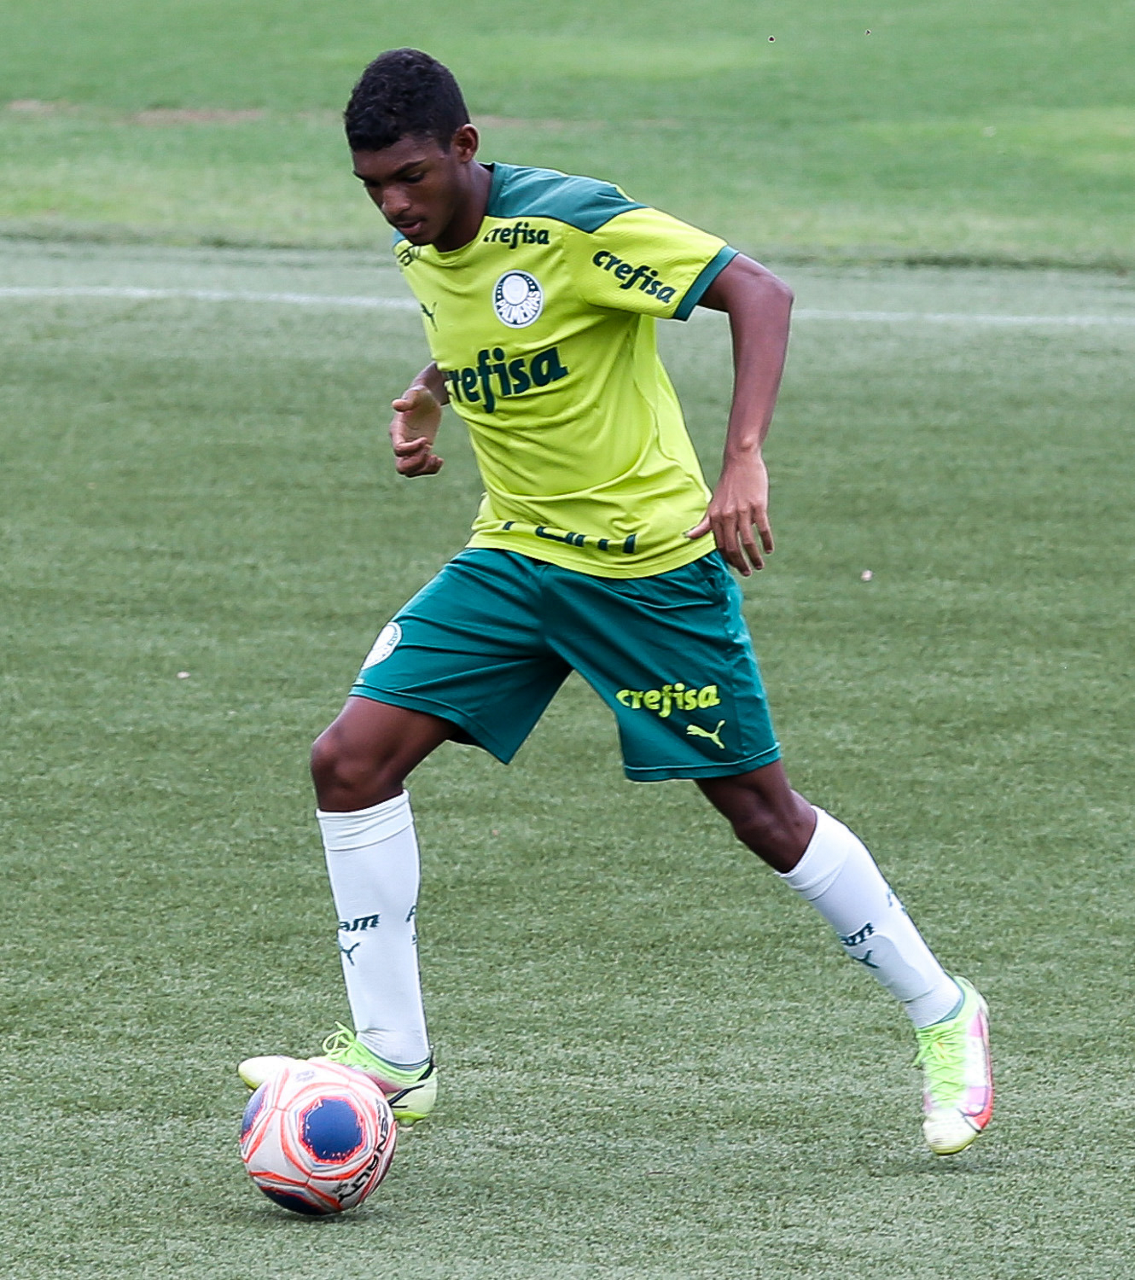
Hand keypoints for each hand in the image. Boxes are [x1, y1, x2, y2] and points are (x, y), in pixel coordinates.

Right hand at [390, 384, 443, 475]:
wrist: (427, 400)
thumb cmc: (420, 394)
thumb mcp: (416, 394)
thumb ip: (407, 400)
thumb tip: (396, 405)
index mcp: (397, 431)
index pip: (399, 449)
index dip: (413, 449)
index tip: (427, 440)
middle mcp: (401, 443)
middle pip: (401, 466)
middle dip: (417, 463)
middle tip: (430, 450)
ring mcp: (410, 450)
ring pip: (410, 472)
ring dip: (424, 468)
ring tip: (436, 458)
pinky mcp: (420, 452)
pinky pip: (421, 469)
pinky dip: (430, 469)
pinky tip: (439, 459)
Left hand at [686, 451, 773, 575]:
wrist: (740, 461)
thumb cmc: (728, 485)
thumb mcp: (713, 505)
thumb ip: (704, 523)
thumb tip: (688, 537)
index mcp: (715, 517)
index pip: (721, 545)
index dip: (728, 559)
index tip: (736, 567)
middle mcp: (727, 516)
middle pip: (733, 547)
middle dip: (740, 564)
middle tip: (748, 573)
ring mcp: (743, 511)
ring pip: (748, 542)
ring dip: (754, 557)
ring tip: (759, 566)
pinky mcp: (758, 505)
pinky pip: (762, 529)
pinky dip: (766, 541)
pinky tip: (769, 550)